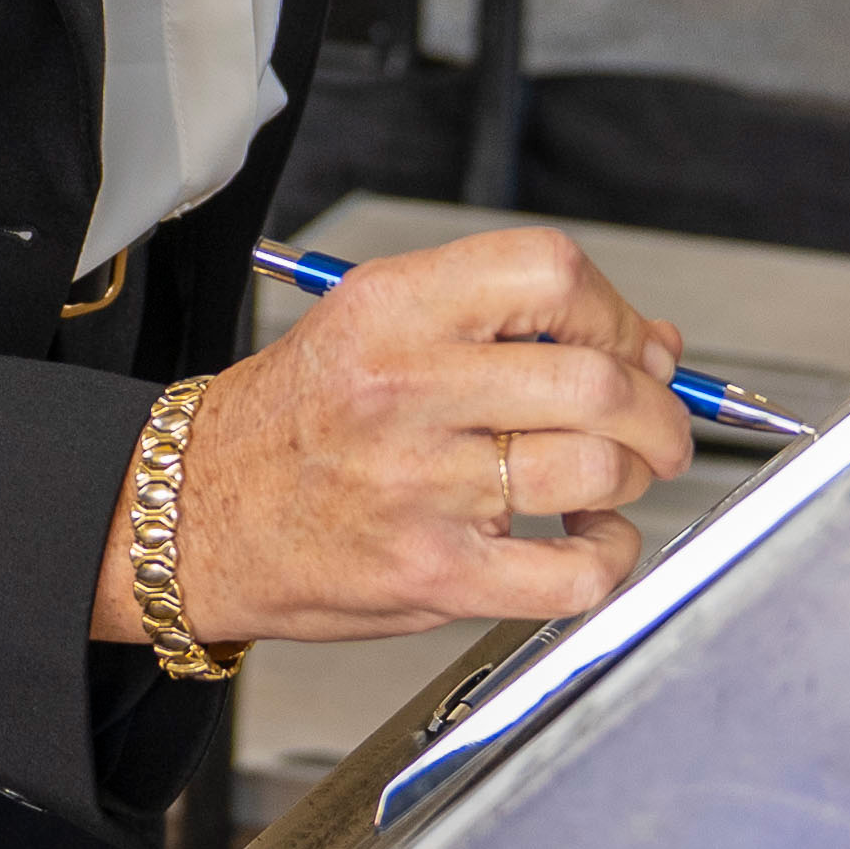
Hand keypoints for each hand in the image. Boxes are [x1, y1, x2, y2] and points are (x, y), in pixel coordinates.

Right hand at [93, 222, 692, 649]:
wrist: (193, 516)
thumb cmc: (290, 425)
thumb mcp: (379, 330)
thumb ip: (508, 326)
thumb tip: (651, 345)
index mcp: (391, 310)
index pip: (551, 274)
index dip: (616, 311)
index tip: (627, 345)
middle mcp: (405, 390)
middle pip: (597, 379)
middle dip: (657, 410)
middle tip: (656, 426)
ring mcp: (421, 486)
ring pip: (597, 468)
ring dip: (635, 478)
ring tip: (612, 481)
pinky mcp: (433, 574)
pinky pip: (576, 572)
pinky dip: (612, 558)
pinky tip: (590, 540)